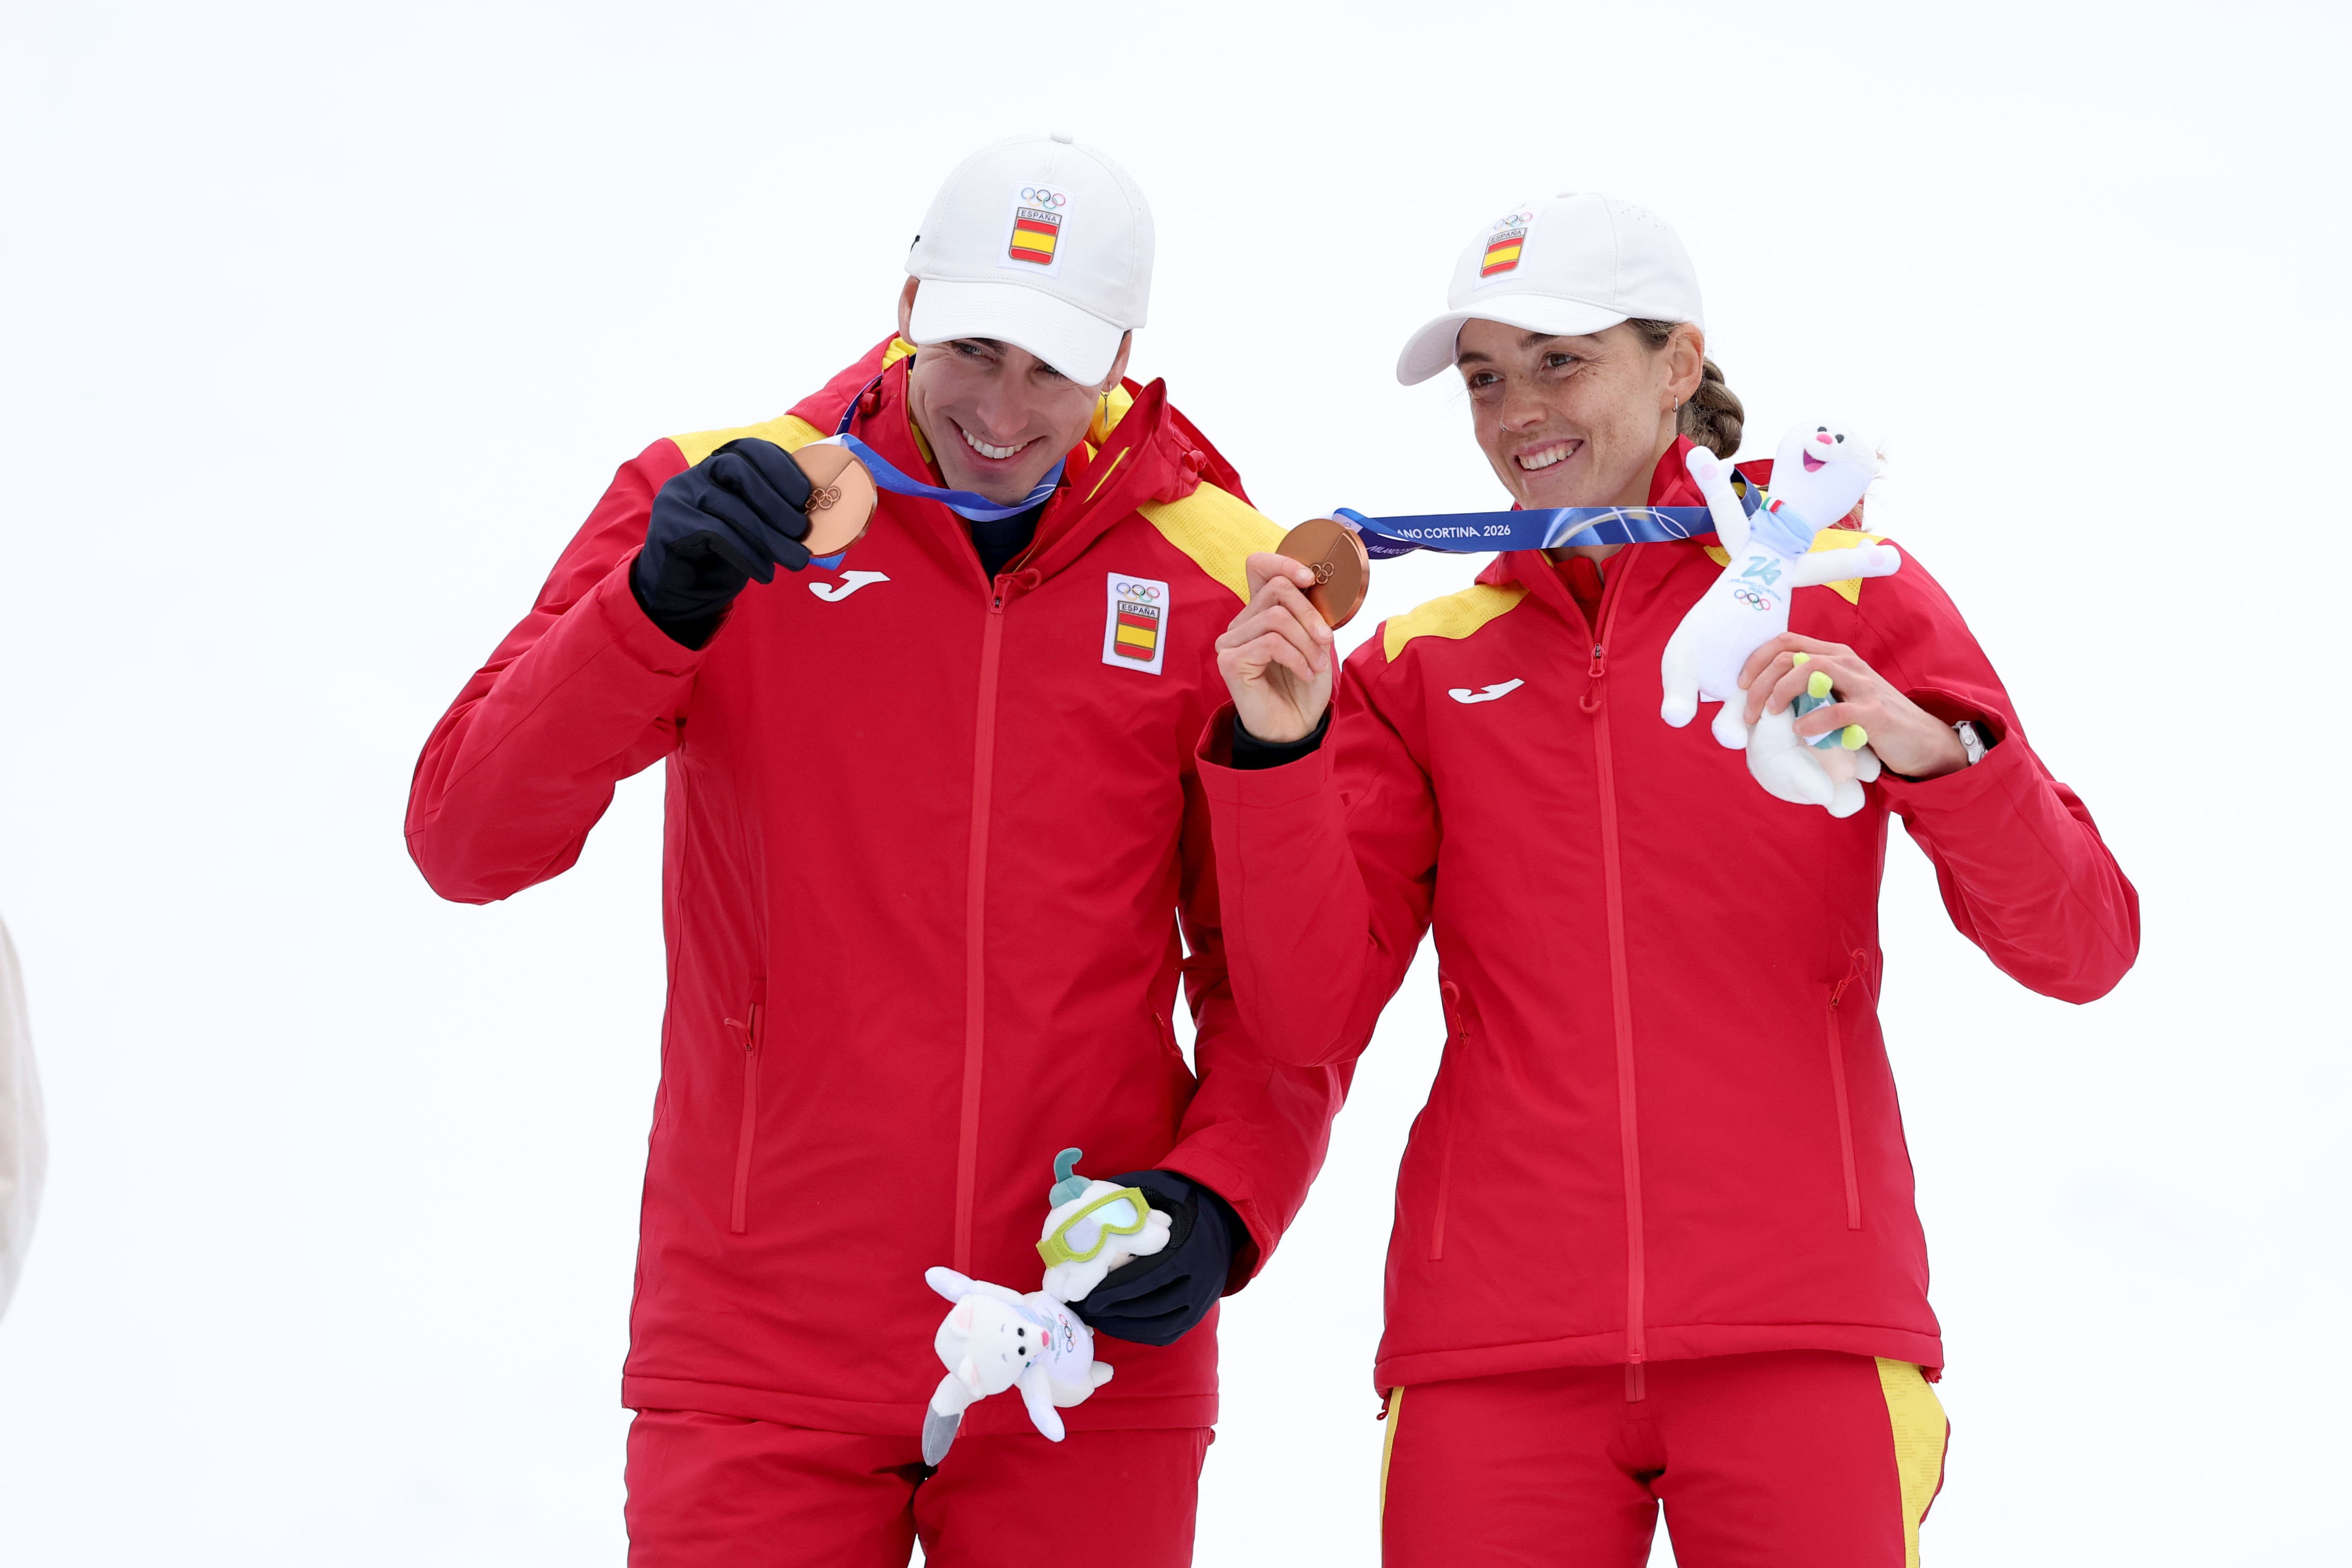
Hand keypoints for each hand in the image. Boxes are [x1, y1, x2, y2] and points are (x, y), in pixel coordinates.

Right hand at [632, 438, 816, 646]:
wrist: (682, 589)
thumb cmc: (726, 553)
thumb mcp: (755, 526)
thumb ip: (776, 513)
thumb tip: (818, 514)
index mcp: (720, 464)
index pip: (750, 448)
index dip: (781, 467)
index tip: (805, 495)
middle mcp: (696, 473)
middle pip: (738, 470)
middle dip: (776, 502)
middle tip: (802, 533)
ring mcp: (679, 496)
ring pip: (729, 507)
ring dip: (769, 537)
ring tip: (795, 561)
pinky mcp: (670, 524)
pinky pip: (715, 533)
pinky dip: (747, 554)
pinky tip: (764, 572)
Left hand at [1070, 1170, 1244, 1346]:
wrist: (1221, 1218)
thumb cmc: (1179, 1203)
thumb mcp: (1159, 1193)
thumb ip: (1129, 1203)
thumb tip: (1085, 1203)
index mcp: (1190, 1248)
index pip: (1150, 1275)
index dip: (1117, 1289)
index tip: (1089, 1295)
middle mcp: (1201, 1278)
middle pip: (1152, 1303)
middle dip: (1114, 1310)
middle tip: (1085, 1309)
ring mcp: (1201, 1300)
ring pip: (1158, 1323)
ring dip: (1124, 1325)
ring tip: (1095, 1318)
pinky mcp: (1197, 1315)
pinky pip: (1166, 1333)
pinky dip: (1139, 1333)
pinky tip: (1117, 1326)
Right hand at [1214, 552, 1334, 742]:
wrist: (1296, 727)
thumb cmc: (1304, 685)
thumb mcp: (1315, 640)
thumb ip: (1309, 610)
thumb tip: (1313, 581)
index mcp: (1259, 612)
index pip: (1259, 566)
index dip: (1283, 562)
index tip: (1310, 580)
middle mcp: (1241, 624)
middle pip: (1277, 590)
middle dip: (1310, 613)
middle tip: (1326, 641)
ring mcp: (1231, 642)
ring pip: (1276, 617)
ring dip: (1306, 641)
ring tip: (1316, 665)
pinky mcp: (1230, 662)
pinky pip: (1271, 642)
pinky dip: (1296, 657)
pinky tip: (1304, 673)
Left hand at [1739, 633, 1967, 779]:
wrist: (1919, 740)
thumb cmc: (1869, 720)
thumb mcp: (1836, 697)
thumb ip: (1807, 692)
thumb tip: (1761, 704)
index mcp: (1834, 656)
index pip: (1786, 642)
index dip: (1756, 660)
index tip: (1741, 686)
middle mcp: (1847, 662)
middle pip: (1792, 656)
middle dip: (1760, 683)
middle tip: (1749, 714)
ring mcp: (1863, 684)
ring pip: (1813, 669)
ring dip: (1782, 692)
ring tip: (1770, 715)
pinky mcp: (1875, 712)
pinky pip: (1839, 710)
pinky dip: (1814, 721)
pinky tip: (1801, 732)